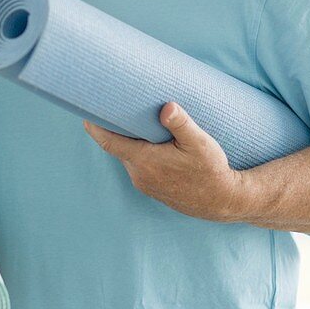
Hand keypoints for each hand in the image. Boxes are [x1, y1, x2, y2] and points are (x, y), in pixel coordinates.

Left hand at [84, 102, 246, 222]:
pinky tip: (148, 144)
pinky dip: (138, 154)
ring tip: (131, 122)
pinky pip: (137, 167)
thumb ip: (181, 124)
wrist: (224, 202)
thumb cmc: (212, 170)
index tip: (85, 111)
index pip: (109, 141)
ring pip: (128, 157)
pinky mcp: (153, 189)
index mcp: (145, 161)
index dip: (95, 127)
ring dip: (128, 142)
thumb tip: (167, 107)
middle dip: (113, 129)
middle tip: (111, 107)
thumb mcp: (200, 143)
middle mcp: (139, 175)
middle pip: (117, 147)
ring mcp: (145, 184)